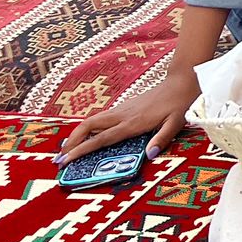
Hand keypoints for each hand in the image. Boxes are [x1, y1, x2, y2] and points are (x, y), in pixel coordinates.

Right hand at [58, 67, 199, 164]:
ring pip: (91, 120)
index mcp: (132, 122)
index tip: (66, 160)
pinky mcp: (124, 107)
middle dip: (72, 141)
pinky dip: (88, 128)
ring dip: (77, 134)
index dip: (82, 150)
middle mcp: (123, 115)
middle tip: (60, 158)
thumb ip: (162, 139)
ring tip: (67, 150)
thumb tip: (149, 155)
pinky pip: (100, 118)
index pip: (101, 139)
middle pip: (88, 126)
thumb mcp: (176, 123)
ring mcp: (122, 109)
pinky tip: (86, 137)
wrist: (181, 81)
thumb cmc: (179, 104)